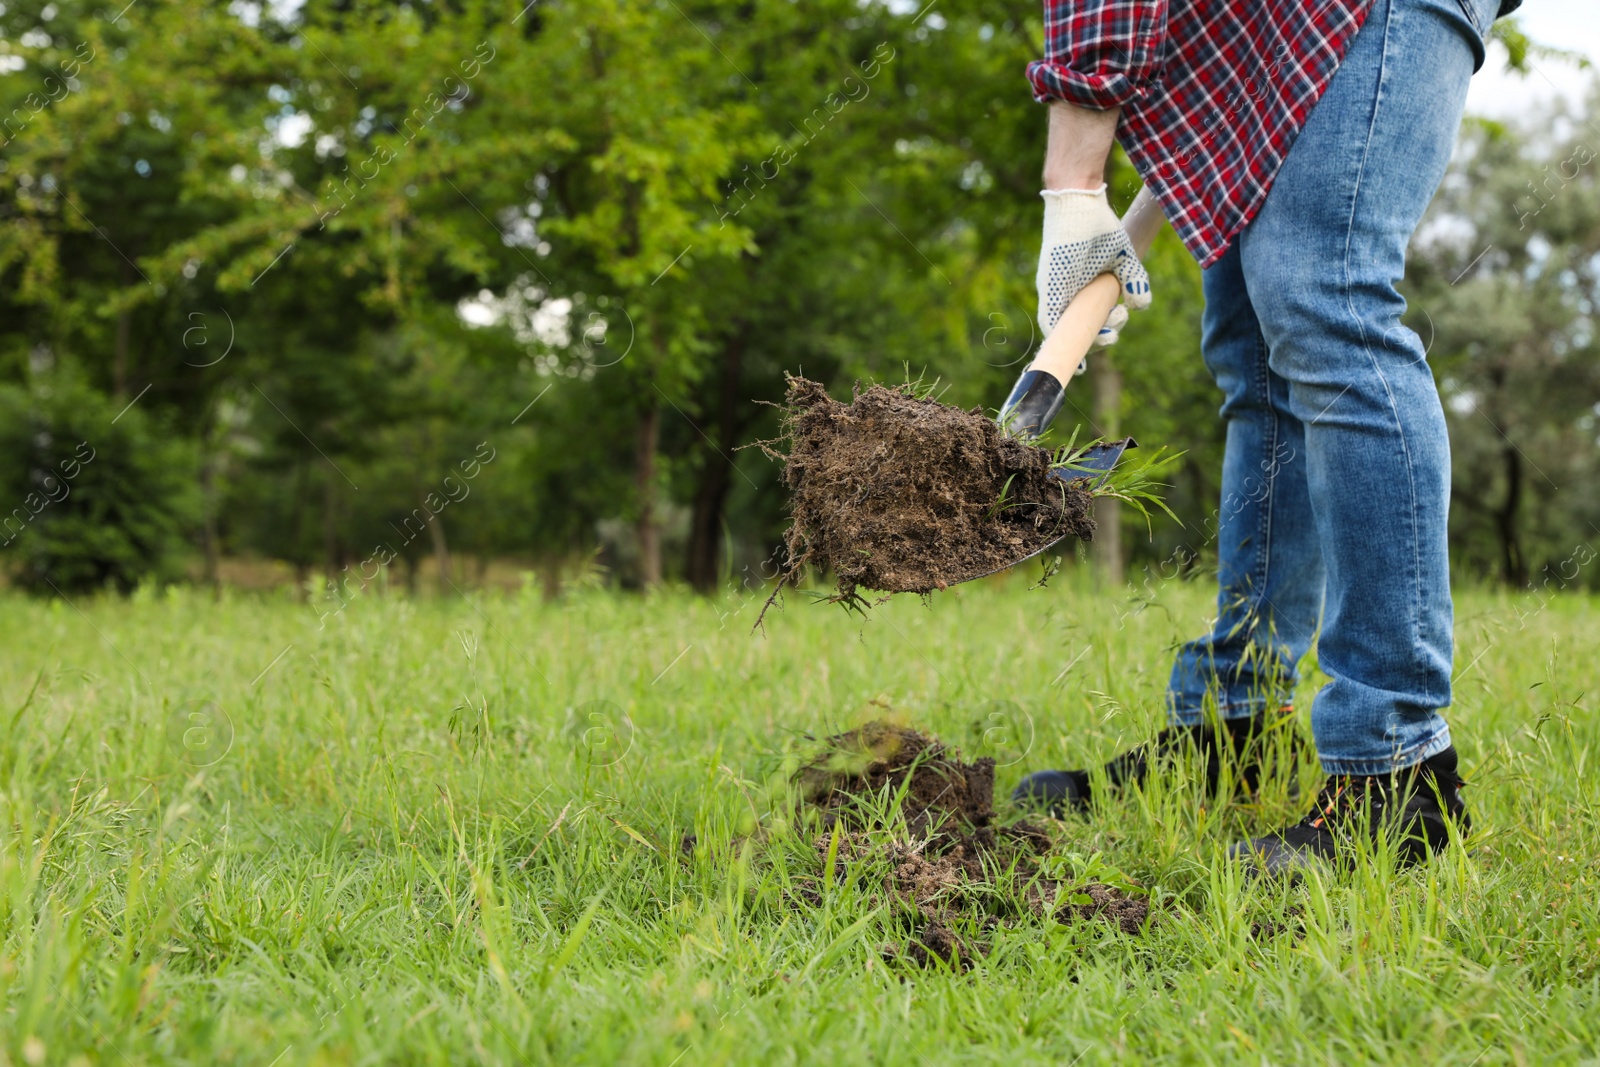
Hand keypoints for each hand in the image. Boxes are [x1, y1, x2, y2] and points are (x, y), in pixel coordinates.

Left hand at [1035, 184, 1151, 350]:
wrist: (1082, 205)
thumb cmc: (1099, 228)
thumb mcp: (1124, 258)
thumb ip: (1134, 281)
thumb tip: (1140, 306)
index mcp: (1086, 291)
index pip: (1090, 323)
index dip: (1100, 337)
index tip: (1111, 337)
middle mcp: (1070, 295)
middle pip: (1081, 332)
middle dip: (1103, 339)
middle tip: (1117, 320)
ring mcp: (1058, 293)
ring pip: (1066, 331)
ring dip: (1087, 339)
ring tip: (1106, 333)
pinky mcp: (1049, 288)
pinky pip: (1049, 319)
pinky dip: (1057, 336)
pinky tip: (1068, 346)